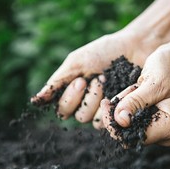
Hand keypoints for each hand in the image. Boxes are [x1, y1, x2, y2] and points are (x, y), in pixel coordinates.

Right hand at [30, 30, 156, 128]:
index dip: (70, 99)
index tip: (81, 80)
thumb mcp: (77, 62)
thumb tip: (36, 101)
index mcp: (74, 92)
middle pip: (78, 116)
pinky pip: (109, 120)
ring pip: (93, 120)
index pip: (62, 109)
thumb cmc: (104, 52)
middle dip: (87, 98)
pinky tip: (119, 90)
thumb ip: (58, 82)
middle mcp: (86, 103)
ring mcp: (103, 108)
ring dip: (99, 100)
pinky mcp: (118, 110)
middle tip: (98, 79)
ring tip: (108, 81)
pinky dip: (112, 105)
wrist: (133, 48)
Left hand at [101, 45, 169, 145]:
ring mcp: (159, 130)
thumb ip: (136, 102)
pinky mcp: (151, 123)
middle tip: (124, 90)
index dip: (115, 124)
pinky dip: (126, 105)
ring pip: (127, 126)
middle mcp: (166, 134)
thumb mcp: (153, 82)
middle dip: (120, 112)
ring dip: (124, 106)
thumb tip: (120, 121)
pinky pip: (130, 119)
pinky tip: (134, 90)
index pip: (136, 137)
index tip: (105, 103)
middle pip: (129, 135)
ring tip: (135, 87)